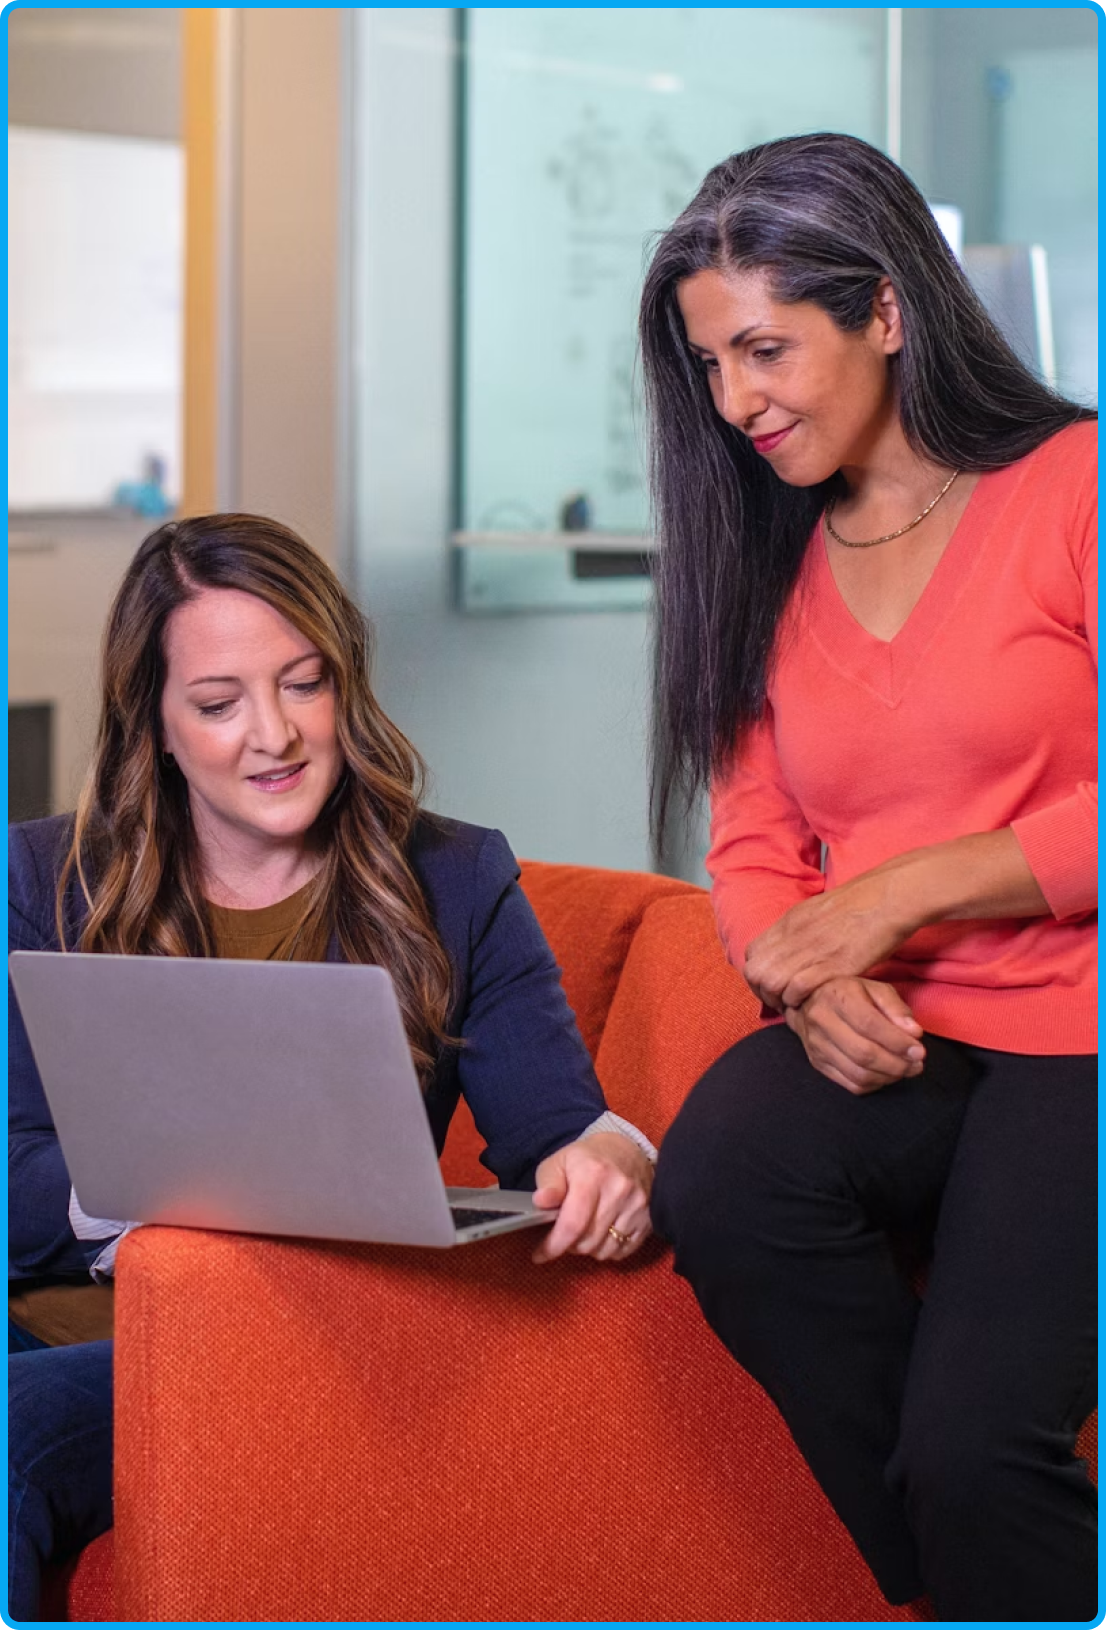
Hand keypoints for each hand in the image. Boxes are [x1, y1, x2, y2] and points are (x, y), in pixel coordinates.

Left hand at [531, 1132, 652, 1263]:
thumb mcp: (559, 1161)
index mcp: (593, 1174)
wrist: (628, 1150)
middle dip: (569, 1244)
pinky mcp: (649, 1219)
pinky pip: (623, 1251)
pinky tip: (601, 1234)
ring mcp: (637, 1206)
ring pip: (604, 1250)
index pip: (573, 1223)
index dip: (554, 1245)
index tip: (540, 1254)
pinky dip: (608, 1249)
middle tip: (563, 1234)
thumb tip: (541, 1203)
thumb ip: (548, 1184)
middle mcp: (619, 1191)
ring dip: (588, 1248)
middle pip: (587, 1242)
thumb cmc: (587, 1159)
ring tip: (583, 1231)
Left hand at [745, 873, 911, 1011]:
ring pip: (771, 982)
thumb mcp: (819, 909)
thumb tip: (791, 944)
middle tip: (781, 1000)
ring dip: (780, 999)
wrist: (889, 897)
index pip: (752, 953)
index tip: (773, 985)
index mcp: (790, 921)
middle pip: (754, 972)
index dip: (758, 974)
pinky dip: (800, 1000)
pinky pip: (798, 988)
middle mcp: (794, 935)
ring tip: (796, 1004)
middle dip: (763, 992)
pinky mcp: (833, 965)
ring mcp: (811, 950)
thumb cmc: (862, 902)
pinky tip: (813, 1000)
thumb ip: (801, 928)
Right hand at [786, 976, 925, 1094]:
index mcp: (838, 997)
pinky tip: (886, 1074)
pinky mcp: (818, 1064)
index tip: (919, 1050)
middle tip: (916, 1064)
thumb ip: (896, 1008)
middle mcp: (822, 1021)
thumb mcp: (875, 989)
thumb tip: (914, 1033)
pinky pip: (851, 1084)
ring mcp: (817, 1046)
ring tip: (905, 1069)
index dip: (897, 1042)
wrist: (809, 1002)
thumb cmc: (850, 993)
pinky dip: (875, 1084)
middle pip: (863, 1053)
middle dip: (897, 1064)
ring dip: (888, 1077)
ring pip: (858, 1073)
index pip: (870, 1025)